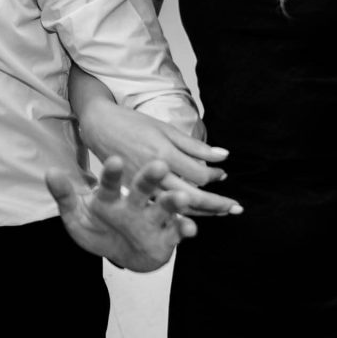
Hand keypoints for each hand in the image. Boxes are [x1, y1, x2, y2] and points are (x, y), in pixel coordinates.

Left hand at [46, 156, 195, 271]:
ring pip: (164, 206)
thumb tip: (50, 172)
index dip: (112, 173)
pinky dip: (185, 229)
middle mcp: (134, 203)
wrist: (119, 254)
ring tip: (181, 198)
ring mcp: (152, 218)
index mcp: (111, 196)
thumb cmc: (97, 231)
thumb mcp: (76, 217)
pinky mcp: (167, 235)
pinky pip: (177, 231)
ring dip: (173, 202)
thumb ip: (64, 196)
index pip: (111, 182)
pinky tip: (190, 229)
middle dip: (150, 178)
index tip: (113, 160)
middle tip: (159, 165)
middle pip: (143, 187)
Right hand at [81, 105, 240, 215]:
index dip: (215, 177)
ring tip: (221, 213)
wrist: (99, 126)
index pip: (199, 175)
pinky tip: (193, 213)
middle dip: (217, 205)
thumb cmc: (133, 124)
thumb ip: (195, 146)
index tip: (223, 175)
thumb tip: (224, 157)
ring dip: (202, 212)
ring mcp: (142, 186)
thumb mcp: (165, 129)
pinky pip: (161, 207)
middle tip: (236, 208)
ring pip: (177, 207)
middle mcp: (154, 174)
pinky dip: (179, 212)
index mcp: (163, 154)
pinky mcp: (134, 192)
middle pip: (192, 198)